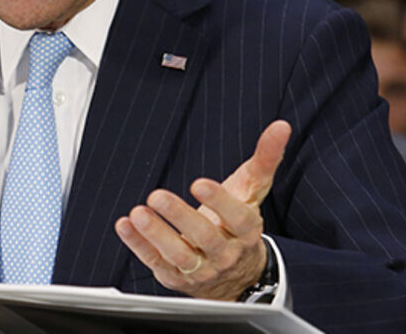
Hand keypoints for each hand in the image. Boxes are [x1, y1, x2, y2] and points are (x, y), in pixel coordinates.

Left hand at [114, 119, 290, 300]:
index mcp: (246, 231)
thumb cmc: (239, 223)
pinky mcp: (176, 277)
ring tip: (138, 213)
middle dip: (180, 217)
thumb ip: (265, 159)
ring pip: (179, 255)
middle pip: (205, 238)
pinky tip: (124, 225)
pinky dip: (138, 245)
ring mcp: (201, 269)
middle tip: (157, 196)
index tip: (198, 183)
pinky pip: (156, 262)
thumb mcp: (252, 191)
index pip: (237, 218)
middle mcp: (225, 254)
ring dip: (156, 234)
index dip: (219, 202)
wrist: (236, 275)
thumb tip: (280, 127)